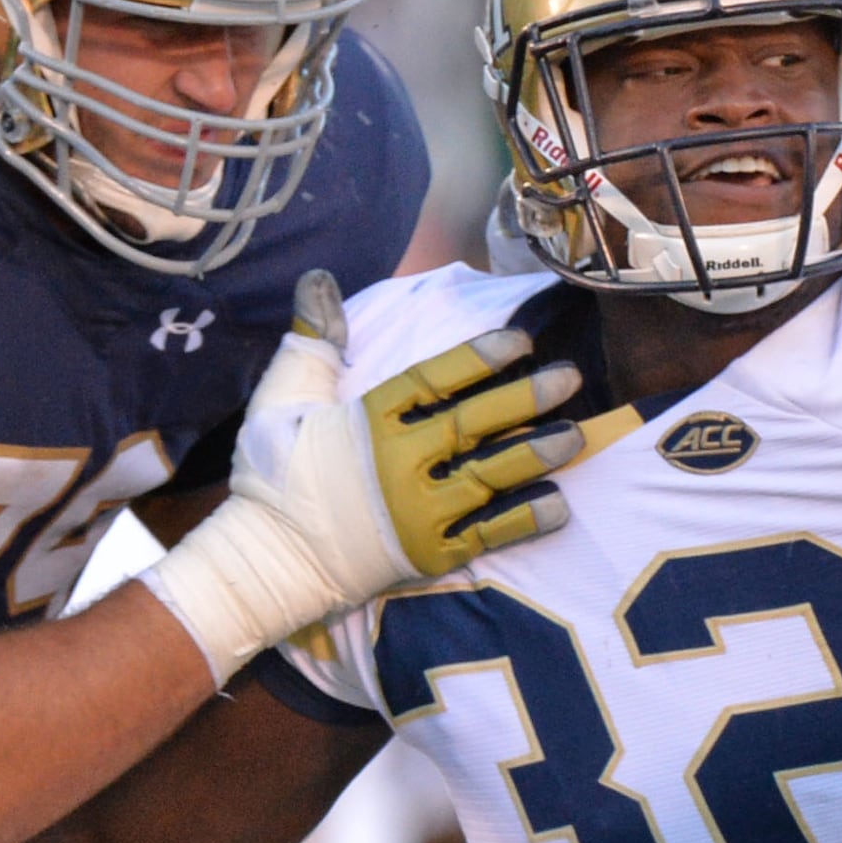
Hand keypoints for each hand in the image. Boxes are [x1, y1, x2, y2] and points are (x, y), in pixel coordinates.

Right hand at [139, 271, 585, 676]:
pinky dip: (525, 520)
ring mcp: (418, 513)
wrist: (266, 563)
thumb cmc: (271, 478)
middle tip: (569, 378)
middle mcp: (399, 464)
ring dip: (537, 454)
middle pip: (473, 423)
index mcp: (367, 421)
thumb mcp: (280, 400)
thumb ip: (313, 342)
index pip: (434, 379)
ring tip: (575, 436)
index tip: (520, 341)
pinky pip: (488, 535)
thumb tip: (319, 279)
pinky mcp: (430, 555)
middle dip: (525, 397)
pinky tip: (559, 505)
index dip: (480, 357)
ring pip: (491, 476)